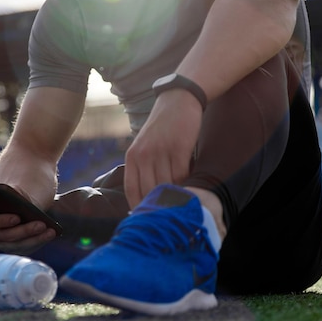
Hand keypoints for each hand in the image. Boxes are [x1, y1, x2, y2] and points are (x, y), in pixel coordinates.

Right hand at [0, 183, 56, 254]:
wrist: (27, 202)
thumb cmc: (20, 196)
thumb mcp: (18, 192)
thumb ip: (16, 196)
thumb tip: (25, 201)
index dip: (2, 221)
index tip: (17, 217)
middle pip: (7, 237)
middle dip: (25, 231)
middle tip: (41, 224)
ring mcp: (7, 243)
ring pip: (19, 245)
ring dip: (36, 238)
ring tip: (50, 230)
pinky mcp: (20, 248)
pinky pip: (29, 247)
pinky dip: (41, 240)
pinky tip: (51, 232)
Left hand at [124, 89, 202, 207]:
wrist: (178, 101)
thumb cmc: (163, 128)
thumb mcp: (145, 146)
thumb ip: (143, 168)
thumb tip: (147, 197)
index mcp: (132, 156)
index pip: (131, 190)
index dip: (139, 207)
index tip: (147, 219)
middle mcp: (143, 155)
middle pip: (149, 191)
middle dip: (158, 206)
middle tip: (167, 216)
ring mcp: (160, 152)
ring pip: (167, 185)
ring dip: (174, 196)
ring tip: (180, 206)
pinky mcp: (179, 148)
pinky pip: (182, 175)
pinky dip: (186, 185)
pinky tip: (190, 189)